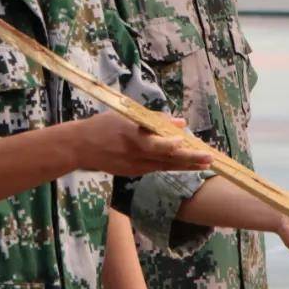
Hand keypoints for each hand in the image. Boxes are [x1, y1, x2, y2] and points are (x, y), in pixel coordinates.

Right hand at [72, 112, 211, 176]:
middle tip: (209, 159)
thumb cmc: (102, 126)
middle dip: (189, 159)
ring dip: (186, 165)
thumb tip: (179, 122)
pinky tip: (186, 163)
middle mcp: (134, 154)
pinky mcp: (133, 172)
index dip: (168, 143)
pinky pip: (156, 168)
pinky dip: (171, 165)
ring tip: (205, 163)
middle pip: (165, 158)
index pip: (152, 142)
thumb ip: (153, 120)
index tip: (182, 140)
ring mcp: (134, 166)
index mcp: (130, 136)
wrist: (80, 148)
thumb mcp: (125, 115)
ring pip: (165, 166)